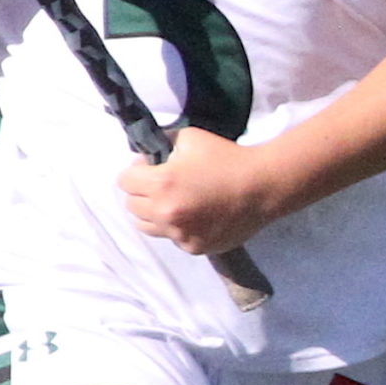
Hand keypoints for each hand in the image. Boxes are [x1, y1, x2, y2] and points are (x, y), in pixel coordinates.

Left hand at [119, 127, 278, 256]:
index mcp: (161, 184)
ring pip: (146, 227)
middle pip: (131, 206)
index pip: (124, 182)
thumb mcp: (190, 137)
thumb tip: (147, 157)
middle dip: (141, 193)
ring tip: (173, 203)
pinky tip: (195, 215)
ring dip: (153, 213)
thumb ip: (162, 143)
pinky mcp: (193, 247)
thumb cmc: (227, 157)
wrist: (261, 187)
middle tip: (162, 184)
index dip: (136, 171)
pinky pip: (172, 238)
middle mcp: (165, 213)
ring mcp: (179, 234)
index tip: (151, 167)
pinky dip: (177, 227)